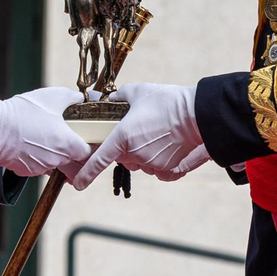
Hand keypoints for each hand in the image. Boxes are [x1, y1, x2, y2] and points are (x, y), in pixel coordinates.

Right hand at [0, 87, 92, 178]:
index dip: (88, 144)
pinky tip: (32, 143)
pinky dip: (39, 157)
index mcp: (67, 145)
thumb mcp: (52, 96)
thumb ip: (73, 97)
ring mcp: (41, 168)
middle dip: (72, 152)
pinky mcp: (26, 171)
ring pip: (55, 164)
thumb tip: (82, 98)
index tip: (84, 136)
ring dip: (54, 154)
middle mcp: (57, 160)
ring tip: (45, 137)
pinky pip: (39, 166)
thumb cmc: (22, 113)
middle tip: (66, 137)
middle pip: (73, 161)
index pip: (88, 153)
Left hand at [70, 83, 205, 189]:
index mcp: (123, 137)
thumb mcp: (138, 91)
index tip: (77, 184)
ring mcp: (152, 164)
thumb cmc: (168, 101)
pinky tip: (166, 145)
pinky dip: (158, 159)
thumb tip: (112, 97)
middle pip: (121, 156)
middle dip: (124, 146)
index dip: (87, 173)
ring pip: (139, 162)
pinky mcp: (168, 170)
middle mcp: (135, 155)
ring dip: (142, 152)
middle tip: (139, 129)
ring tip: (156, 133)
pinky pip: (156, 168)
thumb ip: (120, 96)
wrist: (198, 114)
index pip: (99, 160)